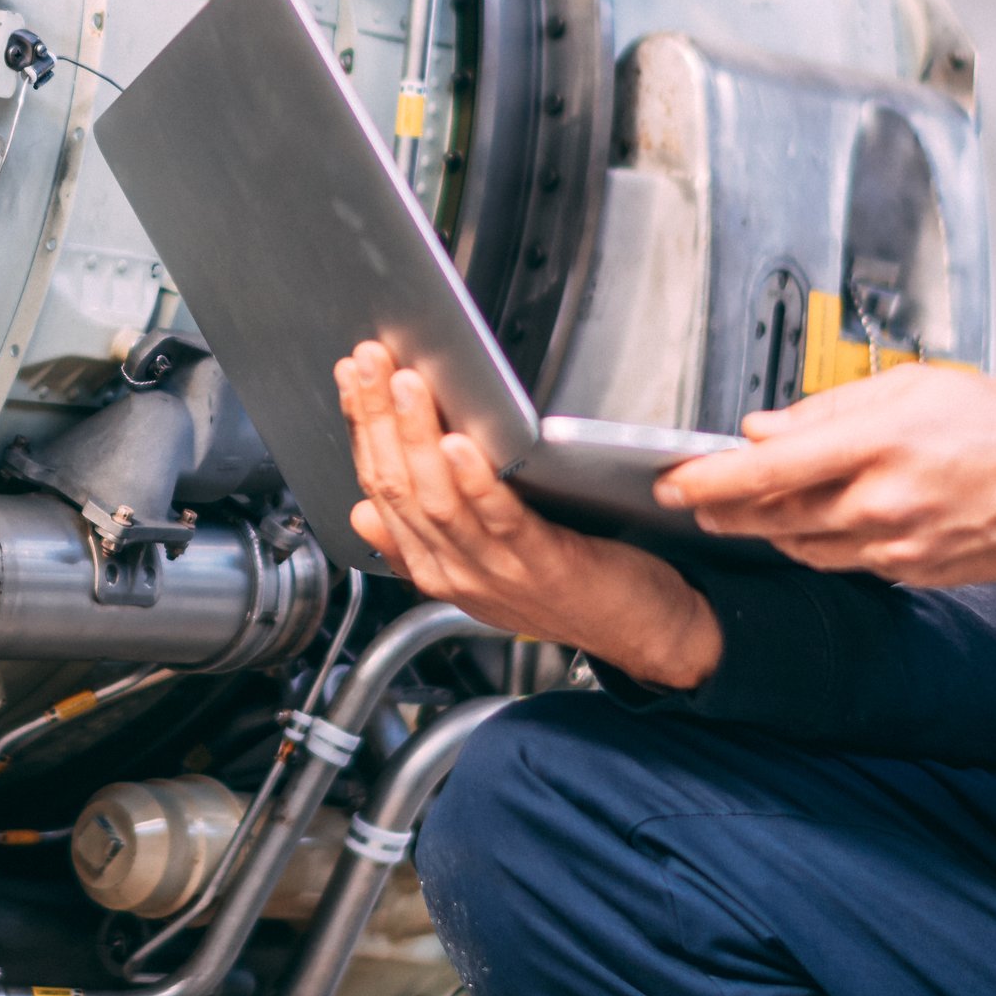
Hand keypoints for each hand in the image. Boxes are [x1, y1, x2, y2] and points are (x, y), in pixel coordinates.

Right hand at [335, 343, 724, 688]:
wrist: (642, 633)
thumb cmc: (570, 591)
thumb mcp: (481, 569)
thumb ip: (422, 541)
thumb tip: (363, 512)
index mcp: (433, 567)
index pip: (379, 490)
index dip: (362, 428)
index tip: (353, 378)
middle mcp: (455, 571)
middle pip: (397, 489)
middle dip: (376, 418)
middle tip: (369, 362)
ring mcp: (496, 571)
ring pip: (436, 501)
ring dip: (415, 436)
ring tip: (405, 385)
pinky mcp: (543, 565)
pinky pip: (499, 521)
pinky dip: (474, 481)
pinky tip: (460, 445)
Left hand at [655, 364, 995, 587]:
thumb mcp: (912, 387)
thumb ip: (827, 411)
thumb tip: (763, 428)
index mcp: (877, 443)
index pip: (766, 469)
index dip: (708, 479)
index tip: (673, 480)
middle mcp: (882, 502)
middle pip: (772, 516)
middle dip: (725, 510)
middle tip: (696, 499)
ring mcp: (898, 546)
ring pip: (803, 546)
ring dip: (770, 528)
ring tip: (754, 507)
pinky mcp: (915, 572)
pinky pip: (847, 563)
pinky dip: (821, 544)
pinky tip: (820, 523)